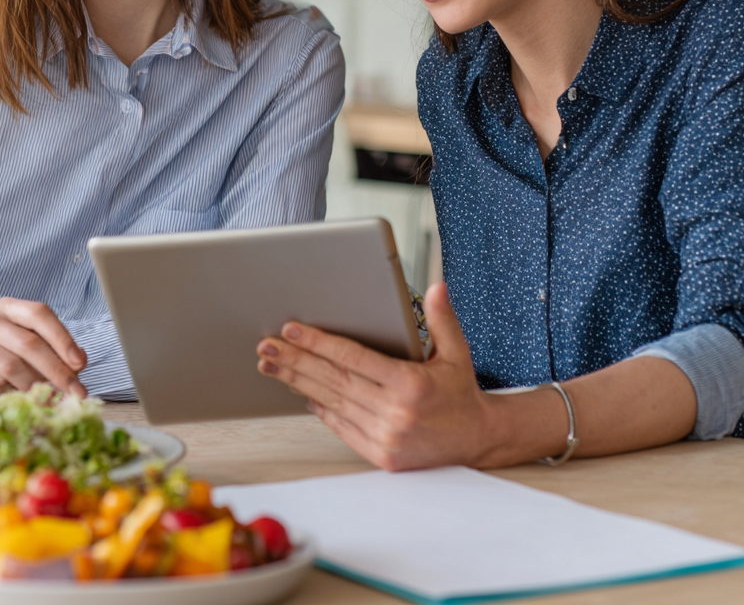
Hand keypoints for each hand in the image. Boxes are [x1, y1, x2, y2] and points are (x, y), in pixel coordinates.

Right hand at [0, 297, 87, 398]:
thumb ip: (57, 351)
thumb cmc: (7, 355)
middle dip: (57, 370)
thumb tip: (79, 361)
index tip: (80, 363)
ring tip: (50, 398)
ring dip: (36, 385)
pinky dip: (9, 394)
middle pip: (29, 343)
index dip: (63, 338)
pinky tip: (20, 401)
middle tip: (75, 392)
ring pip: (11, 366)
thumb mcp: (33, 347)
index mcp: (9, 307)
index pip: (40, 314)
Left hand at [255, 282, 510, 469]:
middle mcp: (395, 413)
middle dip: (296, 360)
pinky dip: (319, 407)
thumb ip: (442, 318)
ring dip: (298, 382)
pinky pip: (341, 426)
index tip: (292, 328)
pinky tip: (300, 390)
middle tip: (266, 345)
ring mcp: (385, 438)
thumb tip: (437, 286)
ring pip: (331, 403)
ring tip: (271, 365)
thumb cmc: (461, 392)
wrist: (477, 441)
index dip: (319, 342)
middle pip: (333, 381)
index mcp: (411, 384)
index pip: (353, 358)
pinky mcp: (380, 456)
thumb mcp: (458, 352)